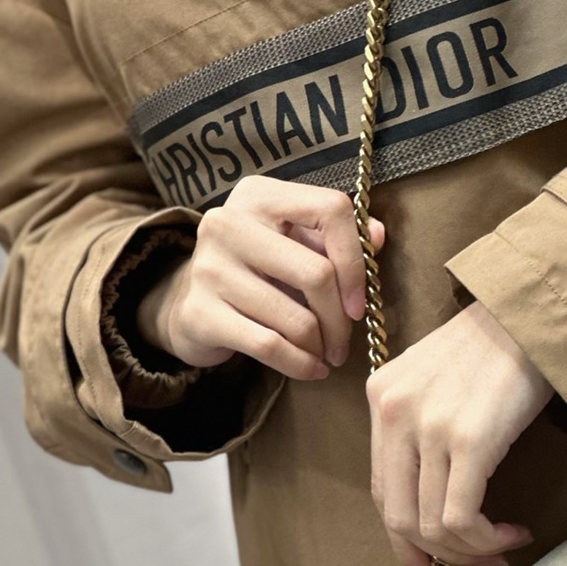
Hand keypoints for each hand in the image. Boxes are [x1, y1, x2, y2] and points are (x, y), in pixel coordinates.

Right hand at [135, 179, 383, 381]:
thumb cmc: (258, 271)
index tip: (359, 300)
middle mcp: (228, 222)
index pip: (331, 210)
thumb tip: (377, 236)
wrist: (190, 305)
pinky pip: (269, 345)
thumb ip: (338, 237)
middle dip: (340, 319)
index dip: (356, 259)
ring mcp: (209, 267)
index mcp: (259, 195)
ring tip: (325, 354)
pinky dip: (300, 364)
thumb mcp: (296, 243)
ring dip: (321, 346)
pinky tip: (311, 369)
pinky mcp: (199, 312)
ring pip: (296, 318)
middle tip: (344, 341)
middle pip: (317, 273)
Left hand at [366, 301, 552, 565]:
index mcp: (381, 396)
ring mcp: (429, 426)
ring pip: (429, 524)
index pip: (380, 487)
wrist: (535, 311)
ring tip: (502, 545)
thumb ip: (421, 423)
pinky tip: (512, 532)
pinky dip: (484, 539)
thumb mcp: (439, 376)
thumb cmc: (499, 343)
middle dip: (433, 554)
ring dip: (469, 549)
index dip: (402, 538)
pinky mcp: (469, 439)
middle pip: (397, 515)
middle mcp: (394, 412)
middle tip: (474, 564)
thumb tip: (434, 493)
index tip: (426, 565)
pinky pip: (460, 517)